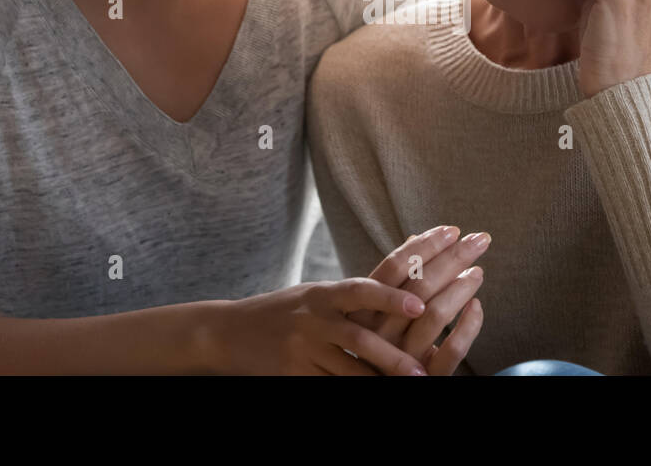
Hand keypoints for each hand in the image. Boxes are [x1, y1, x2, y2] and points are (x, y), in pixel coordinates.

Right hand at [209, 279, 431, 374]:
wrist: (228, 331)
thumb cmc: (284, 310)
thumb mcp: (315, 294)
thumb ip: (353, 293)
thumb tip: (408, 257)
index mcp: (323, 294)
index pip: (361, 290)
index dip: (391, 297)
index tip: (420, 304)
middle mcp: (313, 320)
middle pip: (358, 338)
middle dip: (393, 356)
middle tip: (422, 369)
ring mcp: (301, 349)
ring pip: (347, 369)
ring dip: (378, 380)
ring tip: (407, 386)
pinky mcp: (292, 374)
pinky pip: (327, 386)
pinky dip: (349, 390)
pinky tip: (372, 393)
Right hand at [350, 225, 489, 374]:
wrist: (368, 388)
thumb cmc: (373, 347)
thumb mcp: (372, 311)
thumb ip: (392, 279)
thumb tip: (414, 237)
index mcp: (365, 310)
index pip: (394, 267)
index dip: (424, 246)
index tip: (452, 230)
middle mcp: (379, 331)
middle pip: (418, 284)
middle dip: (452, 258)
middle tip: (479, 240)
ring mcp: (400, 355)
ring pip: (435, 314)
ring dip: (460, 288)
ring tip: (478, 271)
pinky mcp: (423, 376)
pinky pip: (450, 351)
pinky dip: (467, 328)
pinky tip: (477, 306)